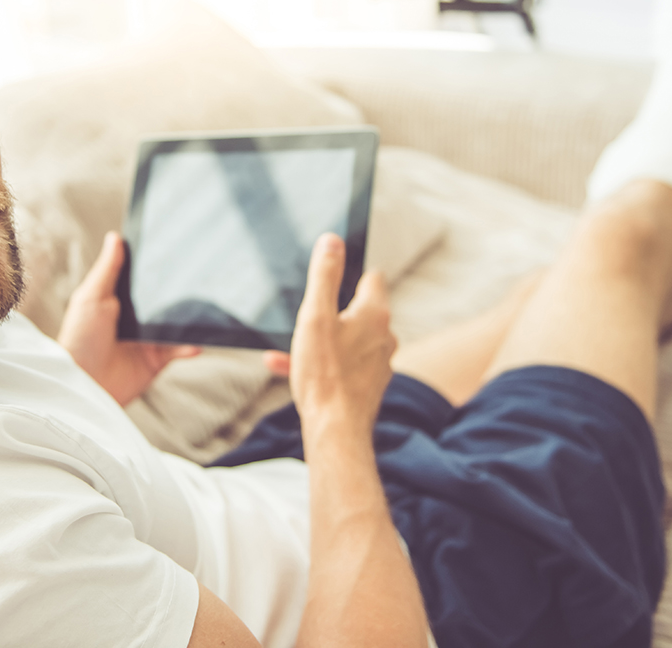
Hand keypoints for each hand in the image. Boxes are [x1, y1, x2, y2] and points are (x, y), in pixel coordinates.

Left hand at [57, 232, 200, 405]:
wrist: (84, 383)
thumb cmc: (79, 339)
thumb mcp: (91, 297)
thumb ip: (107, 270)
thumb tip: (115, 237)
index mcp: (119, 301)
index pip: (142, 280)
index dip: (155, 267)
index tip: (176, 249)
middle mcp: (136, 319)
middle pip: (162, 300)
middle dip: (179, 291)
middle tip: (201, 274)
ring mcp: (148, 340)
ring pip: (176, 324)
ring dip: (189, 318)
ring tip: (208, 305)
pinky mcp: (157, 360)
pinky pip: (180, 350)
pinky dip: (190, 345)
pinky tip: (198, 339)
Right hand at [284, 234, 396, 436]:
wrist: (335, 429)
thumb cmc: (325, 373)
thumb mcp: (315, 316)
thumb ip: (324, 276)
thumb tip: (332, 241)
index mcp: (375, 314)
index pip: (372, 278)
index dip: (351, 273)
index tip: (332, 275)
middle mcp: (384, 336)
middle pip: (359, 310)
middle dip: (331, 310)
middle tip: (307, 315)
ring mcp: (378, 362)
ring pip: (346, 340)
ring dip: (320, 339)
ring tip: (290, 347)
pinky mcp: (368, 385)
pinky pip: (342, 365)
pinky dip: (320, 363)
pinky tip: (288, 368)